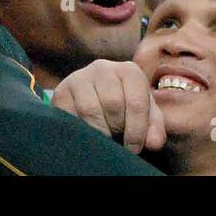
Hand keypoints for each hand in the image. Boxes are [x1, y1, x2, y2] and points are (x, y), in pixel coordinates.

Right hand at [51, 59, 165, 153]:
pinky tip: (87, 130)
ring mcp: (80, 77)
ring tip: (104, 135)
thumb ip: (154, 128)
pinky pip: (70, 115)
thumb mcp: (144, 115)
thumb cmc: (124, 107)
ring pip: (90, 109)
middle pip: (113, 104)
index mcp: (129, 71)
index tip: (134, 147)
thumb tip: (153, 142)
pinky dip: (80, 129)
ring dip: (99, 130)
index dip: (137, 130)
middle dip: (117, 128)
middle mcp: (103, 67)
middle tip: (117, 138)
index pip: (136, 102)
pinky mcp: (61, 91)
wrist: (92, 99)